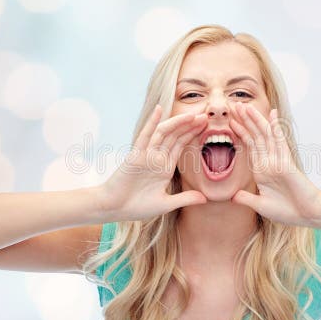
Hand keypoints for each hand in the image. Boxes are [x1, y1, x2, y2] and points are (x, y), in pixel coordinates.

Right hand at [99, 104, 207, 221]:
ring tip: (192, 114)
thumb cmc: (136, 207)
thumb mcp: (165, 204)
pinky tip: (159, 110)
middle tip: (205, 116)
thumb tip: (205, 199)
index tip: (206, 125)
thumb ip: (185, 199)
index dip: (193, 134)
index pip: (181, 145)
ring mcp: (146, 155)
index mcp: (165, 167)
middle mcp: (157, 158)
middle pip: (175, 136)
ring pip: (164, 133)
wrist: (113, 209)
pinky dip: (152, 122)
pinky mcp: (135, 155)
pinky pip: (145, 136)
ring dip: (177, 122)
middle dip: (190, 126)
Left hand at [229, 103, 320, 226]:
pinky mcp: (287, 162)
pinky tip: (272, 114)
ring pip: (265, 135)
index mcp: (261, 170)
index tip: (230, 120)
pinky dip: (276, 127)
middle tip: (233, 105)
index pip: (249, 146)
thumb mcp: (261, 206)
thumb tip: (232, 196)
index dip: (240, 133)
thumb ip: (246, 199)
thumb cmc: (287, 212)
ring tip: (245, 105)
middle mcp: (269, 161)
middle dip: (244, 120)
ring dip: (255, 119)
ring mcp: (278, 160)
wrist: (307, 216)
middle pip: (255, 136)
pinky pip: (280, 142)